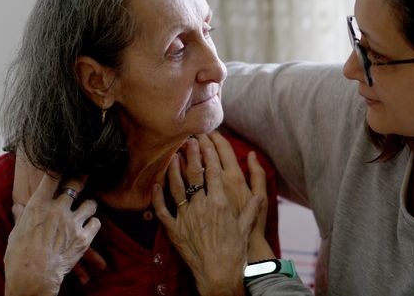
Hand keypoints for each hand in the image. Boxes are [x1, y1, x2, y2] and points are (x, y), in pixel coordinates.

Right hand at [4, 174, 100, 295]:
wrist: (32, 278)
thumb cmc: (18, 256)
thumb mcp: (16, 233)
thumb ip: (21, 217)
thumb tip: (18, 206)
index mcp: (38, 206)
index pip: (52, 177)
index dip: (60, 167)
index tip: (65, 163)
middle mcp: (57, 209)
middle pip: (75, 185)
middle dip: (81, 178)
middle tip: (85, 175)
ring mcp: (72, 222)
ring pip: (90, 203)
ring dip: (89, 205)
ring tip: (87, 207)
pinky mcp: (84, 238)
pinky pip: (96, 223)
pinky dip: (93, 224)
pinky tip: (89, 226)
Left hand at [152, 134, 264, 295]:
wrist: (219, 274)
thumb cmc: (235, 250)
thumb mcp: (247, 225)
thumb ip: (253, 204)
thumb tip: (258, 190)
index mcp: (221, 202)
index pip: (213, 171)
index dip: (209, 153)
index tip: (206, 140)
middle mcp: (202, 206)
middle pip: (194, 174)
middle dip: (191, 154)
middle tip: (188, 139)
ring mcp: (186, 216)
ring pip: (176, 187)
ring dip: (173, 169)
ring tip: (173, 155)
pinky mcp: (174, 229)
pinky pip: (163, 209)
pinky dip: (158, 196)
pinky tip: (156, 184)